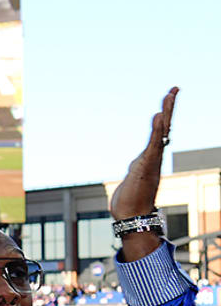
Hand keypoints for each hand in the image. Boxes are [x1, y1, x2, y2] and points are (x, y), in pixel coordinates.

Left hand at [111, 88, 177, 222]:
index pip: (159, 131)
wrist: (131, 216)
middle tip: (174, 89)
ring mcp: (152, 160)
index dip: (164, 115)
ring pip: (161, 132)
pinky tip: (159, 116)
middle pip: (164, 127)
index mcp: (150, 157)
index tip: (168, 99)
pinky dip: (157, 129)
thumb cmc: (130, 201)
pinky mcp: (147, 165)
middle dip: (169, 108)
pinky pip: (154, 144)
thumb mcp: (133, 177)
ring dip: (166, 113)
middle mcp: (154, 156)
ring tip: (169, 95)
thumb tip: (138, 165)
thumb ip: (137, 168)